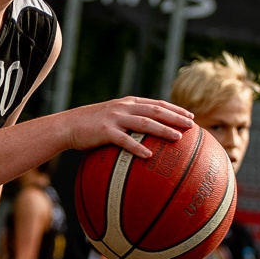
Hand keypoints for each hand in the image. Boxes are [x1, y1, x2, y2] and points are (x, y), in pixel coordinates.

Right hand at [59, 97, 195, 158]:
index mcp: (128, 103)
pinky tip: (148, 155)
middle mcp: (124, 107)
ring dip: (163, 129)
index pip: (157, 104)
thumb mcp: (112, 118)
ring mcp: (115, 118)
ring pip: (144, 122)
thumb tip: (148, 136)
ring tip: (177, 138)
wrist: (68, 125)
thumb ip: (129, 122)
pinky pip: (125, 140)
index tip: (190, 117)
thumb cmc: (92, 126)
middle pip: (155, 110)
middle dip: (175, 117)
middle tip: (191, 126)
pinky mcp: (105, 130)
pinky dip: (137, 146)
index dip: (175, 109)